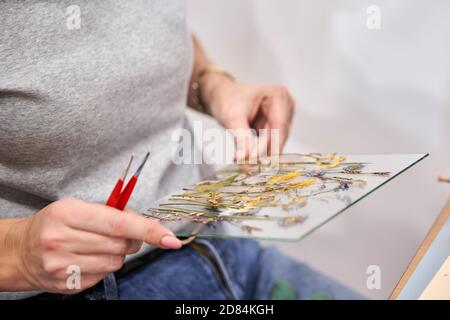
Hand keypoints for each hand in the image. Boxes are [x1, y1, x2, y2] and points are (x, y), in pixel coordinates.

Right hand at [9, 198, 180, 292]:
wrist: (21, 250)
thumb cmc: (55, 223)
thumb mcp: (77, 206)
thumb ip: (112, 213)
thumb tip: (147, 225)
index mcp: (67, 213)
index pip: (119, 223)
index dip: (148, 230)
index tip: (169, 238)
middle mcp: (62, 240)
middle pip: (121, 244)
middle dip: (131, 239)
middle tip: (122, 233)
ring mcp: (62, 266)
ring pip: (116, 262)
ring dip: (117, 253)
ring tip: (99, 244)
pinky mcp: (67, 284)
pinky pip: (104, 276)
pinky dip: (104, 266)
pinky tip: (88, 257)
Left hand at [201, 73, 294, 159]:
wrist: (219, 95)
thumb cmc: (225, 99)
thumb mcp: (232, 119)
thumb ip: (243, 141)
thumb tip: (247, 162)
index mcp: (278, 95)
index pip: (280, 125)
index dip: (272, 145)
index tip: (264, 163)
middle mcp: (285, 104)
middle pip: (279, 135)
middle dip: (263, 151)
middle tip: (249, 167)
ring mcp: (282, 115)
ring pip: (275, 142)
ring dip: (260, 153)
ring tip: (245, 164)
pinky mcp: (275, 125)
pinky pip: (269, 143)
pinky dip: (258, 150)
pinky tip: (248, 158)